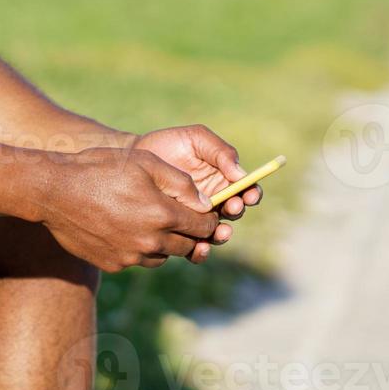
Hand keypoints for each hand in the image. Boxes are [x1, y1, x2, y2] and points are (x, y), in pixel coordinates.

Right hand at [37, 146, 219, 272]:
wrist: (54, 191)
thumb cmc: (100, 168)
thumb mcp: (145, 162)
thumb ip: (181, 182)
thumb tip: (205, 203)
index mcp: (163, 214)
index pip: (203, 226)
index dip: (208, 219)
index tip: (205, 213)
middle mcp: (150, 240)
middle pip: (187, 245)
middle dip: (189, 233)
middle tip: (181, 219)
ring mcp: (131, 256)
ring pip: (163, 256)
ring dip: (164, 243)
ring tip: (151, 223)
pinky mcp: (114, 264)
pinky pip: (137, 260)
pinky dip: (138, 248)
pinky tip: (125, 229)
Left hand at [131, 126, 262, 243]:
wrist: (136, 156)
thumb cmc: (169, 144)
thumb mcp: (197, 139)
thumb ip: (220, 151)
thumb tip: (241, 173)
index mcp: (224, 178)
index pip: (246, 189)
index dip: (252, 193)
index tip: (248, 194)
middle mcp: (215, 200)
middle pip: (235, 212)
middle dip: (236, 211)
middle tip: (230, 207)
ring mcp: (198, 216)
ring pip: (217, 232)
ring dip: (221, 234)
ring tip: (217, 232)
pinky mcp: (181, 229)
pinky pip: (195, 245)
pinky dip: (200, 250)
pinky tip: (198, 247)